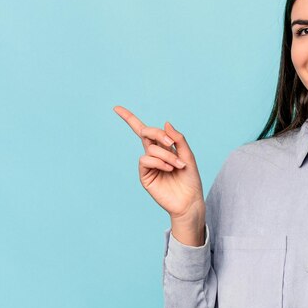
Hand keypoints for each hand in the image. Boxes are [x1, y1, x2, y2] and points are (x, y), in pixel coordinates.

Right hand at [114, 106, 205, 245]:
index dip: (129, 118)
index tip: (116, 108)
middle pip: (146, 133)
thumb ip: (178, 139)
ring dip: (166, 155)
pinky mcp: (145, 176)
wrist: (190, 200)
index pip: (145, 131)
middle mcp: (154, 154)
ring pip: (150, 149)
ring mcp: (148, 165)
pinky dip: (159, 162)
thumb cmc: (190, 179)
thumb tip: (166, 123)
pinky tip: (168, 169)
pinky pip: (146, 160)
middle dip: (157, 134)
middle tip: (171, 143)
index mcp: (163, 147)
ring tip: (178, 166)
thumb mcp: (188, 155)